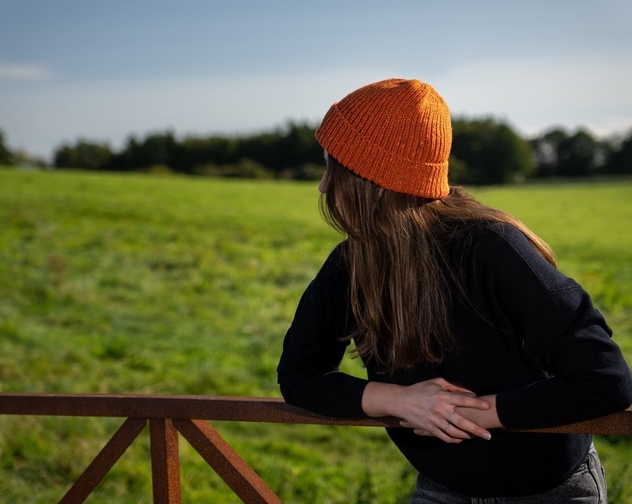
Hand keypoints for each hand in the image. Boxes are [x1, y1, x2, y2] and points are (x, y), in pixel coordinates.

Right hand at [362, 378, 491, 443]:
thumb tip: (469, 391)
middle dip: (477, 429)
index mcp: (442, 396)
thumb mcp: (436, 382)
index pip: (463, 399)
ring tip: (477, 438)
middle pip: (462, 421)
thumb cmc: (420, 389)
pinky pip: (444, 437)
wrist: (401, 401)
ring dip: (467, 436)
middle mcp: (440, 409)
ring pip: (454, 432)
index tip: (488, 406)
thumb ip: (453, 385)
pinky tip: (462, 439)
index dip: (476, 403)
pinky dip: (454, 440)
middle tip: (489, 435)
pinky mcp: (429, 428)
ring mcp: (435, 420)